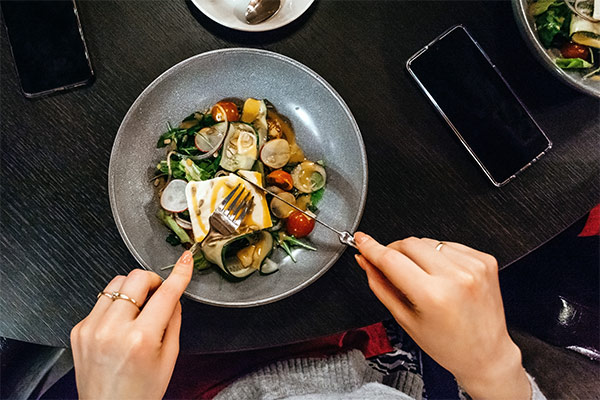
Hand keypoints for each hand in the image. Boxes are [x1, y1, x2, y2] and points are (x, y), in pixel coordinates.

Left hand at [71, 251, 193, 399]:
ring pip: (116, 283)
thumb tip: (173, 295)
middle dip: (152, 281)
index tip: (185, 262)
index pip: (165, 293)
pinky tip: (120, 324)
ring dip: (132, 291)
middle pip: (136, 278)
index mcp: (140, 339)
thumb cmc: (140, 392)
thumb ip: (173, 320)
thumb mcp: (169, 357)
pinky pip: (101, 301)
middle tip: (158, 293)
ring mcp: (92, 328)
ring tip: (138, 310)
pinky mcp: (79, 329)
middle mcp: (113, 330)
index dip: (179, 274)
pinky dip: (115, 305)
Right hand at [354, 234, 529, 399]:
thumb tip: (366, 260)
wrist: (487, 354)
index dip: (371, 247)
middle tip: (394, 269)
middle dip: (395, 252)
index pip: (391, 259)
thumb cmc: (448, 345)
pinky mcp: (484, 261)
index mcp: (433, 295)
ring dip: (419, 254)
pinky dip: (439, 256)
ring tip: (426, 280)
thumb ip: (381, 285)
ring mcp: (473, 267)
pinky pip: (449, 245)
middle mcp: (456, 277)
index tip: (361, 239)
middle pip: (409, 243)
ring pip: (428, 241)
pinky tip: (444, 276)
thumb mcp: (405, 319)